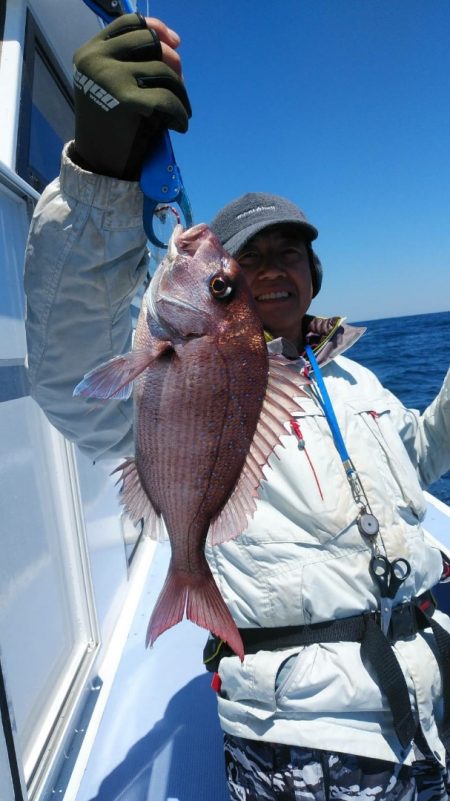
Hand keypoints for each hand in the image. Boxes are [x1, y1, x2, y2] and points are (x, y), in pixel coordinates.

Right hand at [72, 13, 191, 179]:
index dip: (156, 29)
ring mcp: (109, 78)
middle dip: (172, 63)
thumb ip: (137, 61)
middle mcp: (95, 60)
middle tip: (180, 87)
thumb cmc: (112, 126)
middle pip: (150, 42)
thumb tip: (174, 44)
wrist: (99, 164)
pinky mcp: (126, 101)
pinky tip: (180, 126)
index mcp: (89, 53)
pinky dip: (180, 113)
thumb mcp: (116, 84)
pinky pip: (167, 99)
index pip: (129, 24)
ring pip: (164, 71)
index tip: (175, 43)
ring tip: (181, 112)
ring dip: (180, 93)